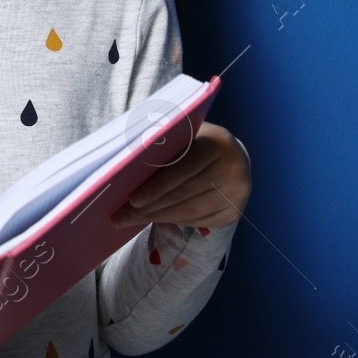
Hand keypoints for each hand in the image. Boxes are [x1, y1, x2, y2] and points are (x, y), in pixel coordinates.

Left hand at [108, 122, 250, 230]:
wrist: (230, 155)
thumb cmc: (194, 141)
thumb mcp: (182, 135)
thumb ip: (162, 144)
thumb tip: (124, 166)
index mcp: (218, 142)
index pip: (184, 168)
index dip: (157, 186)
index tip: (132, 200)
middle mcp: (234, 168)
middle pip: (185, 193)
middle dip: (149, 206)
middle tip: (120, 216)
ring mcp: (237, 194)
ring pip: (190, 212)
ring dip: (157, 217)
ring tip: (130, 220)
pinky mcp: (234, 213)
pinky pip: (197, 222)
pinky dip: (173, 220)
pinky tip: (155, 218)